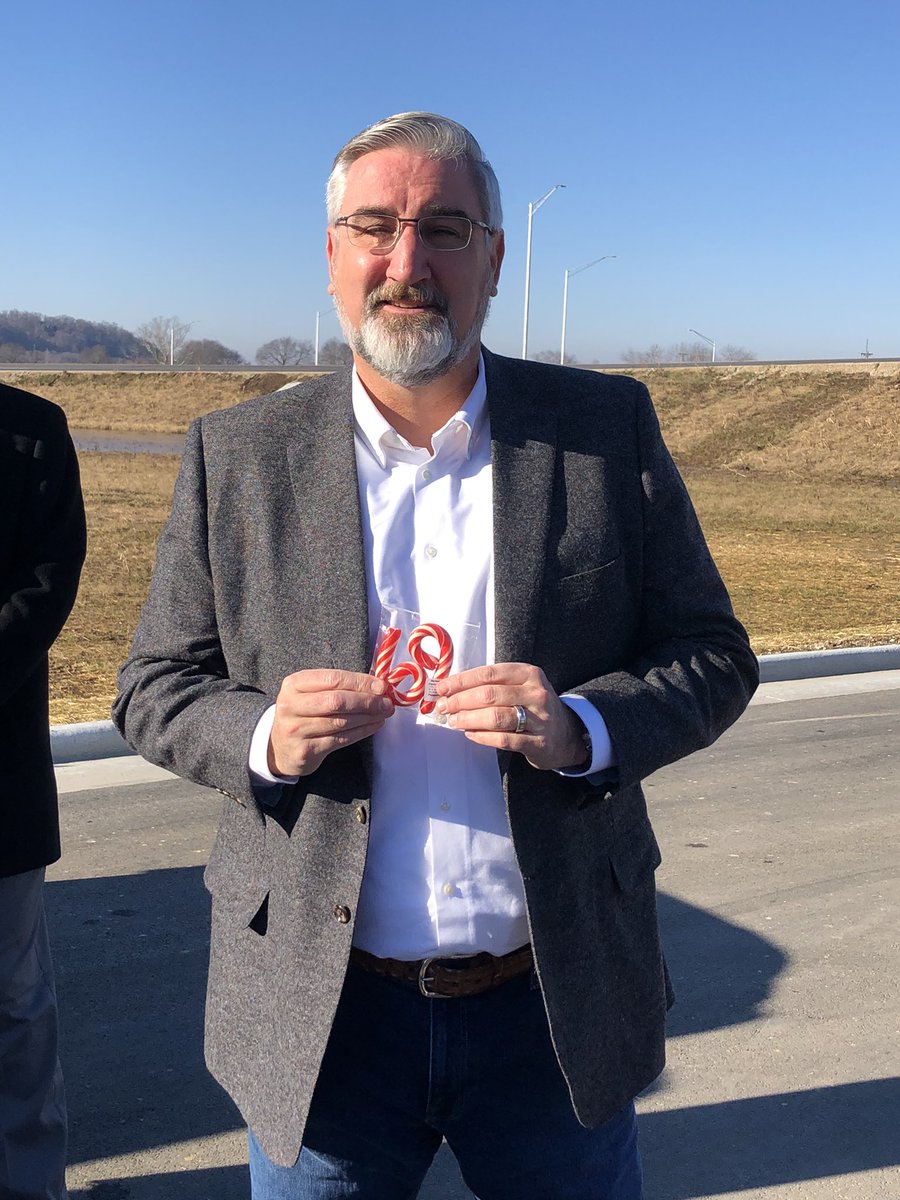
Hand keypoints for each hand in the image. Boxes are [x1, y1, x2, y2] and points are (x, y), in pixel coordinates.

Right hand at [269, 669, 393, 776]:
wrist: (279, 746)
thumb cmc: (303, 713)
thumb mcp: (310, 693)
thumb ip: (338, 686)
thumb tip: (376, 685)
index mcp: (294, 684)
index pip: (332, 679)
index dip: (360, 682)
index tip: (381, 686)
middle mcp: (291, 705)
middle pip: (337, 701)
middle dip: (367, 701)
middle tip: (387, 703)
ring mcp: (296, 729)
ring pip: (340, 722)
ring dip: (368, 717)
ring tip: (384, 713)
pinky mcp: (305, 750)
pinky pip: (340, 739)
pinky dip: (362, 731)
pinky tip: (374, 725)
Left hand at [435, 663, 587, 771]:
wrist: (566, 735)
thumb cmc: (534, 707)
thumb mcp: (521, 687)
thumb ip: (493, 685)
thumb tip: (452, 689)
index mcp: (529, 674)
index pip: (489, 673)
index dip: (461, 681)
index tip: (441, 688)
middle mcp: (536, 693)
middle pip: (490, 694)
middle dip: (460, 700)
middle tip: (442, 707)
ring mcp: (540, 719)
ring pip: (496, 717)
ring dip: (468, 719)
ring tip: (453, 721)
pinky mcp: (539, 743)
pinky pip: (504, 739)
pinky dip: (482, 737)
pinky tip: (470, 734)